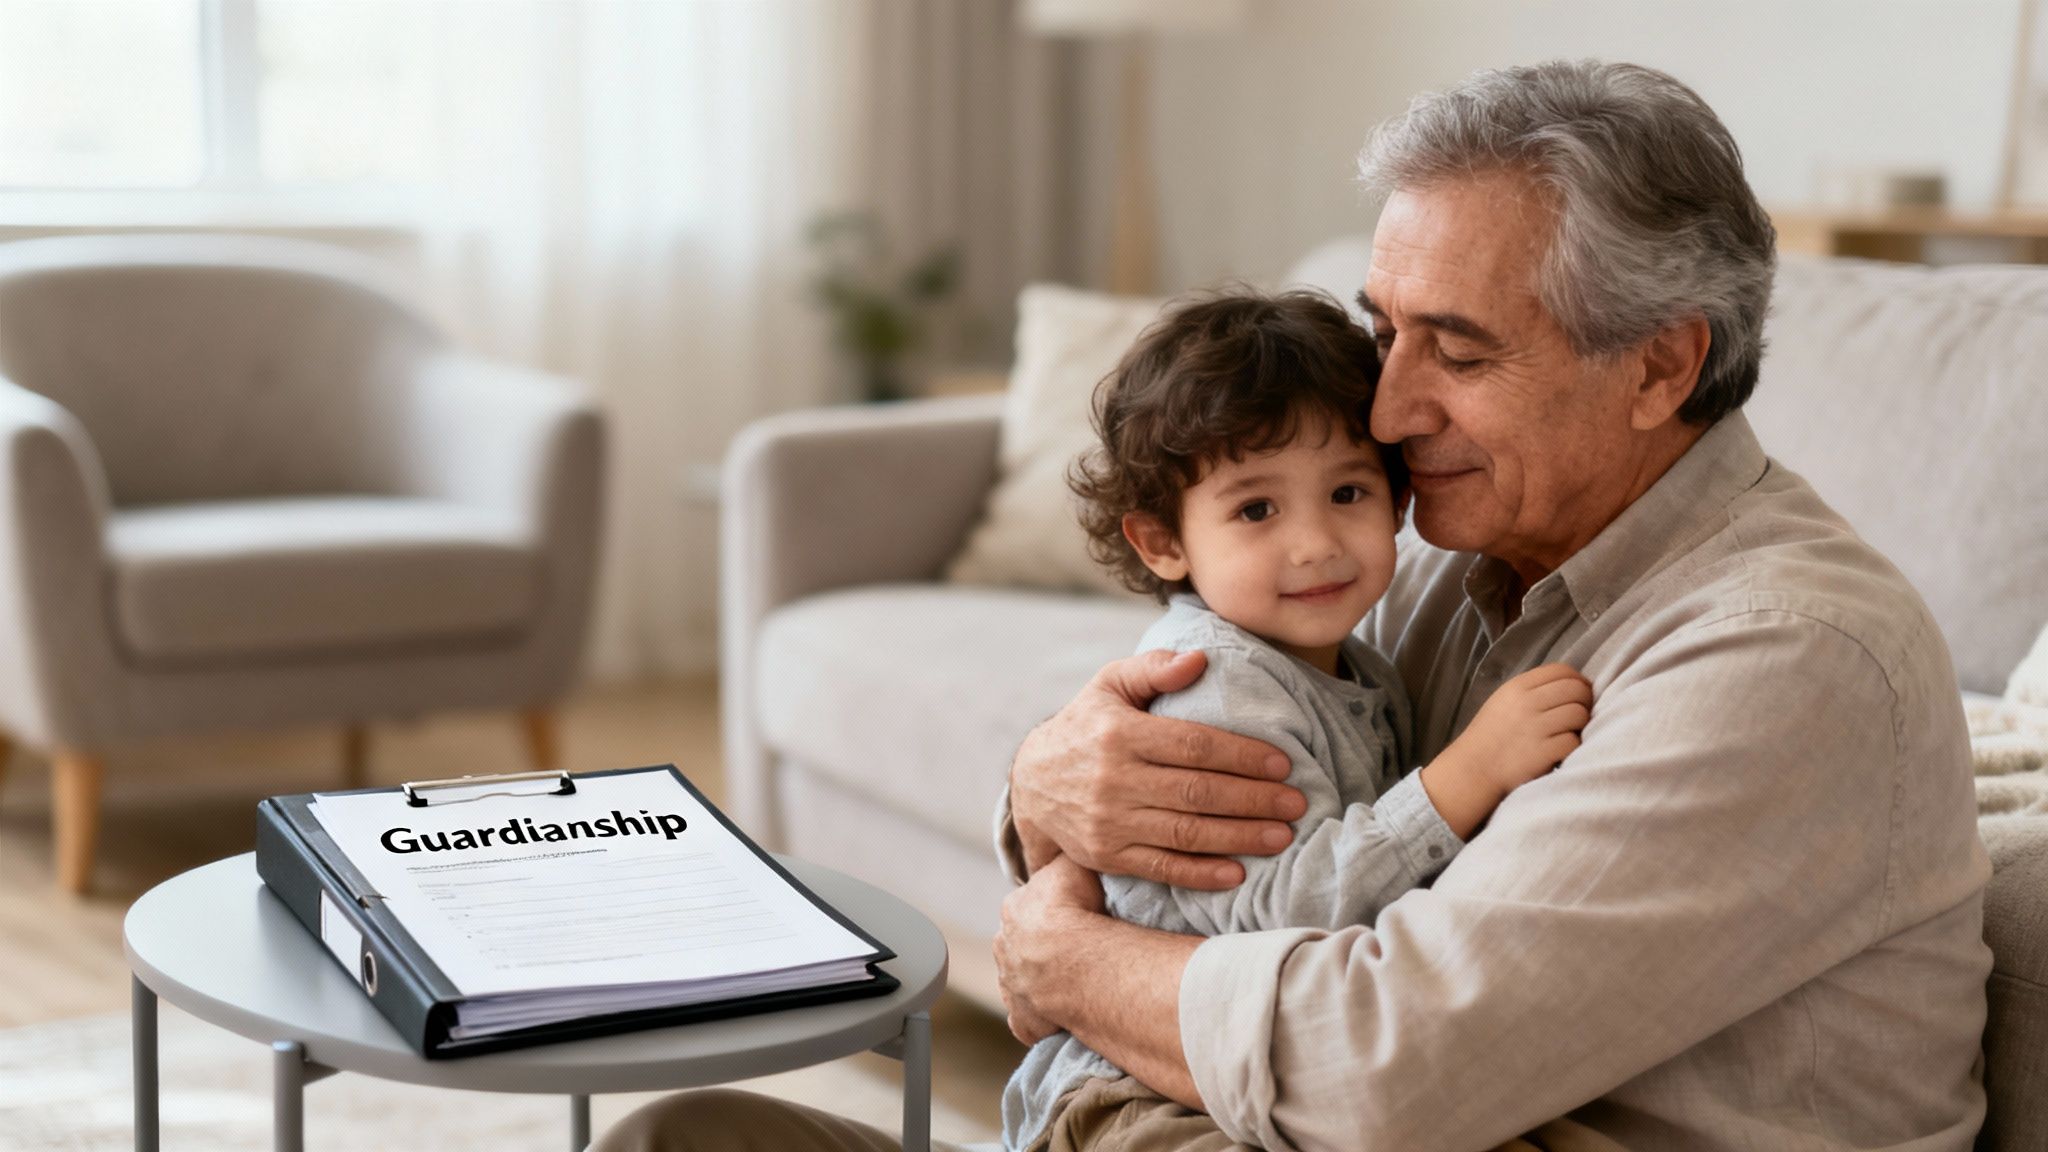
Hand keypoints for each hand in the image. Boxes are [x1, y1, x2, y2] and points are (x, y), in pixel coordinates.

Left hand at [994, 854, 1103, 1044]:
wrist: (1076, 961)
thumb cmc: (1077, 910)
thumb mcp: (1073, 863)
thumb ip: (1066, 855)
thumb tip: (1068, 843)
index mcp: (1014, 909)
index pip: (1029, 906)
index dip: (1051, 910)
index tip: (1070, 915)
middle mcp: (1004, 947)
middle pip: (1022, 944)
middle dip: (1041, 948)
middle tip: (1075, 951)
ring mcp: (1012, 986)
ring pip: (1023, 981)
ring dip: (1041, 982)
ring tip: (1074, 982)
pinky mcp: (1024, 1020)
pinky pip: (1030, 1020)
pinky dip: (1042, 1019)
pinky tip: (1061, 1016)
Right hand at [1009, 649, 1305, 889]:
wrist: (1032, 783)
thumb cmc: (1085, 726)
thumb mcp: (1109, 685)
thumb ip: (1153, 670)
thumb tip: (1199, 660)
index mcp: (1119, 733)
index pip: (1193, 746)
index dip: (1242, 755)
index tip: (1282, 763)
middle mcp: (1113, 779)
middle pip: (1197, 792)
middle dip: (1254, 799)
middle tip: (1297, 803)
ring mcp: (1109, 822)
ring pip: (1186, 833)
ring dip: (1240, 837)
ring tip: (1282, 836)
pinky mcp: (1108, 856)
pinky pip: (1162, 868)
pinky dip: (1201, 873)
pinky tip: (1237, 871)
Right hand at [1422, 663, 1590, 837]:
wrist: (1473, 769)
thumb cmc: (1491, 735)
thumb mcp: (1504, 700)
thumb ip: (1533, 690)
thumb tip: (1573, 686)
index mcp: (1517, 686)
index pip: (1561, 670)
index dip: (1578, 680)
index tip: (1578, 694)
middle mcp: (1527, 703)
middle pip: (1576, 689)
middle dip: (1585, 701)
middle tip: (1579, 715)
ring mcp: (1536, 728)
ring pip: (1579, 714)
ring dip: (1580, 725)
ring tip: (1568, 733)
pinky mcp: (1543, 752)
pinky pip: (1573, 741)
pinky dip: (1571, 747)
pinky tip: (1560, 751)